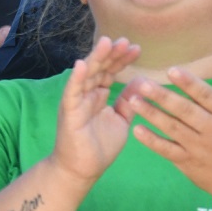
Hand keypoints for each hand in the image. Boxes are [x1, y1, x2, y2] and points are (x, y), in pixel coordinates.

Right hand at [48, 36, 139, 188]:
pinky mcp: (70, 111)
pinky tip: (83, 64)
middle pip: (100, 68)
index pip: (110, 72)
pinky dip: (77, 77)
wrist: (83, 169)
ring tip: (107, 43)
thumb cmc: (99, 146)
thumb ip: (128, 102)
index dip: (122, 60)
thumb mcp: (120, 120)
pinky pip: (73, 92)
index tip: (136, 49)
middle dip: (112, 54)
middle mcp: (86, 93)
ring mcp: (77, 101)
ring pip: (87, 74)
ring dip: (96, 58)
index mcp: (97, 95)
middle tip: (125, 41)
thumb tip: (141, 81)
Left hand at [117, 51, 211, 207]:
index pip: (207, 96)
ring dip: (152, 114)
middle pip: (186, 111)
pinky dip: (152, 141)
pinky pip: (167, 150)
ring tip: (132, 100)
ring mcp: (198, 147)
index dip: (190, 83)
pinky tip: (136, 129)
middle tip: (142, 83)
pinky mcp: (187, 161)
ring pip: (173, 129)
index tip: (171, 69)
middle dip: (164, 98)